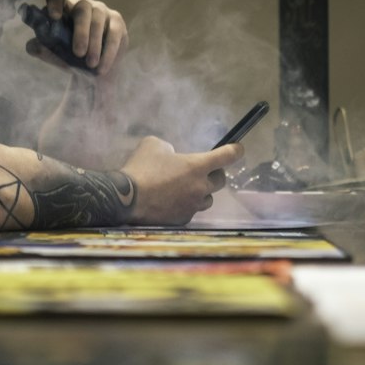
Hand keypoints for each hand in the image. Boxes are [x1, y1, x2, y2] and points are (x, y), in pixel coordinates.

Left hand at [24, 0, 128, 74]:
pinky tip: (102, 67)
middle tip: (78, 53)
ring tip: (90, 64)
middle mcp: (83, 4)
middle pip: (82, 9)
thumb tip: (31, 45)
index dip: (55, 3)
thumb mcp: (54, 55)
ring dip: (94, 43)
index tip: (54, 17)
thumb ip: (41, 49)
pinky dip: (108, 52)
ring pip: (98, 20)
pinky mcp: (117, 22)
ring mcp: (102, 11)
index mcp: (64, 8)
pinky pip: (113, 33)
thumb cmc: (71, 58)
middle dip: (81, 31)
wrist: (93, 73)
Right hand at [118, 137, 244, 224]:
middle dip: (216, 174)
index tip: (239, 149)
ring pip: (207, 199)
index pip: (226, 156)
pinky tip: (174, 202)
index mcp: (197, 166)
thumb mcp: (153, 145)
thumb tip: (172, 156)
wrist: (126, 198)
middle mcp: (200, 187)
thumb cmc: (140, 168)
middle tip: (206, 171)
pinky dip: (187, 205)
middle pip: (221, 180)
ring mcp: (192, 205)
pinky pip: (191, 211)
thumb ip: (169, 148)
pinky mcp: (183, 219)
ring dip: (202, 192)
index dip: (235, 151)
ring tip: (187, 189)